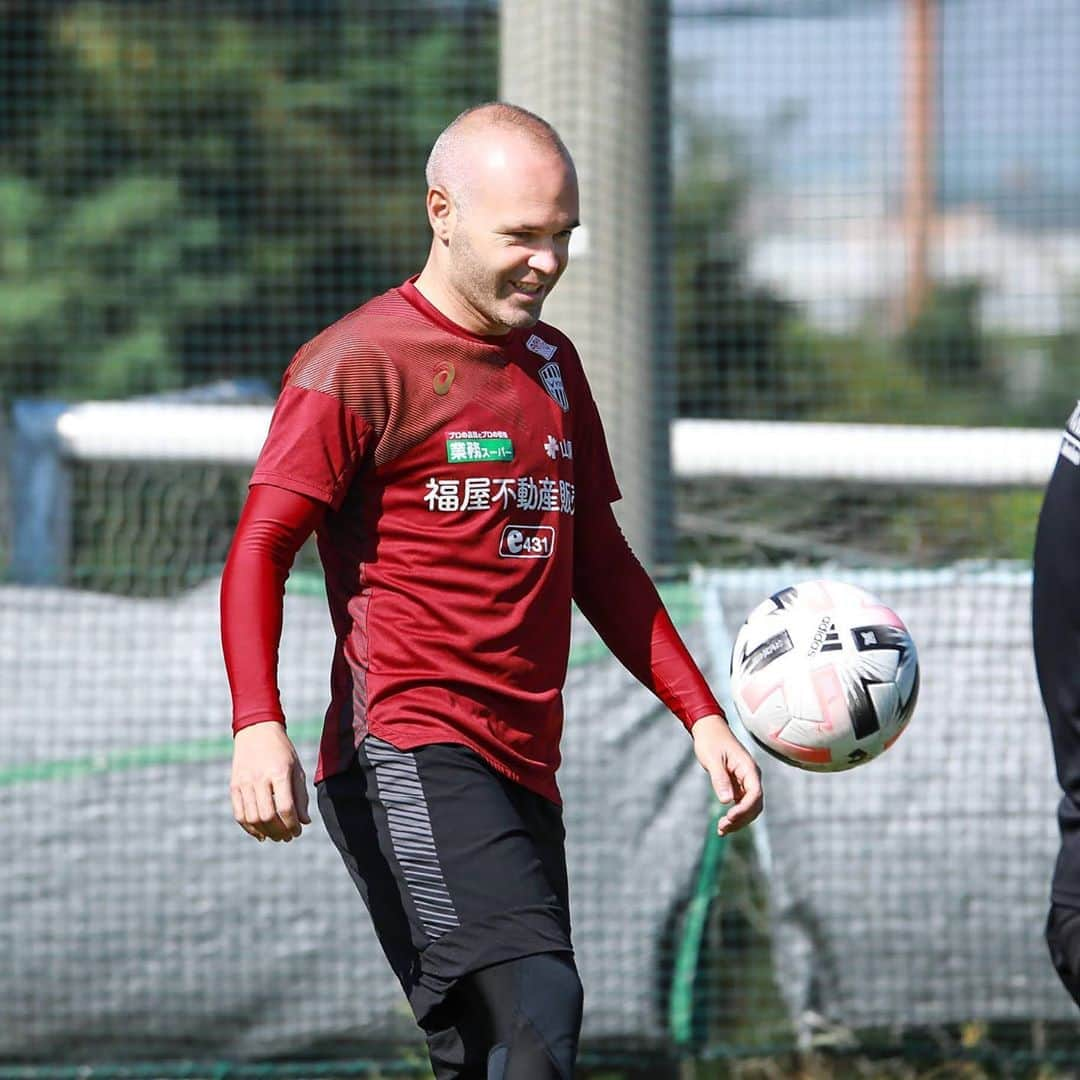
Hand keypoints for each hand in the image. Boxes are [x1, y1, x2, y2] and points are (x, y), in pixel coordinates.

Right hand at [230, 721, 310, 841]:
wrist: (257, 731)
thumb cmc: (282, 751)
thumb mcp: (296, 768)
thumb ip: (300, 796)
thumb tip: (304, 822)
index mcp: (279, 772)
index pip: (286, 807)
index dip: (293, 825)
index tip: (298, 831)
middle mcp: (259, 778)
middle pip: (267, 816)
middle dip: (279, 832)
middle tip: (287, 837)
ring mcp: (244, 783)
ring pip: (252, 818)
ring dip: (265, 833)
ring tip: (276, 836)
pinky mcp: (234, 786)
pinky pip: (239, 814)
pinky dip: (249, 828)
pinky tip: (260, 833)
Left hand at [691, 714, 762, 835]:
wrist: (708, 729)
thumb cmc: (710, 740)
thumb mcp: (712, 759)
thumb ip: (720, 779)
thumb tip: (726, 801)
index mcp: (748, 768)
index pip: (755, 794)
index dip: (744, 809)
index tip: (729, 817)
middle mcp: (751, 776)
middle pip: (754, 804)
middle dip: (741, 818)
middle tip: (722, 828)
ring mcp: (746, 781)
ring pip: (749, 807)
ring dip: (738, 820)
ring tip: (721, 830)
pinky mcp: (738, 784)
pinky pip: (741, 804)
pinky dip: (734, 815)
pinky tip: (723, 825)